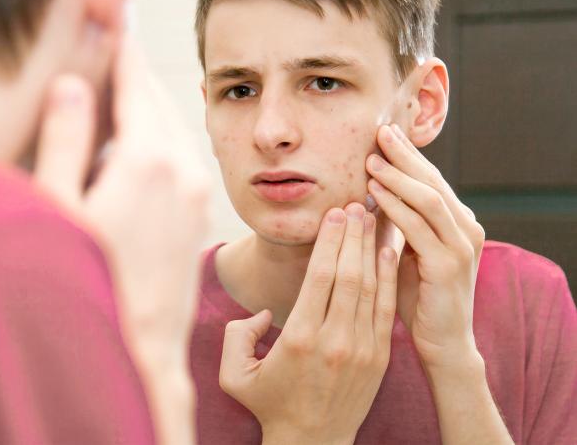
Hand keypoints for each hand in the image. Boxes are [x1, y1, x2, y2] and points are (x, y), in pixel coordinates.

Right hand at [35, 29, 209, 444]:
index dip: (122, 46)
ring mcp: (199, 190)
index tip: (117, 14)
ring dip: (149, 106)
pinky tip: (140, 145)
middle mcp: (184, 167)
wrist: (143, 348)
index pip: (134, 84)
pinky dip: (162, 136)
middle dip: (135, 74)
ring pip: (174, 126)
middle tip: (116, 46)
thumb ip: (67, 141)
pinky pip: (184, 154)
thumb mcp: (60, 210)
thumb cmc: (91, 285)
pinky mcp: (202, 210)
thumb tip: (74, 85)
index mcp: (147, 159)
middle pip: (158, 100)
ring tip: (122, 92)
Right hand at [219, 204, 397, 444]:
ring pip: (371, 287)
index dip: (329, 240)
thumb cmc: (270, 404)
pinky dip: (388, 277)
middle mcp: (335, 340)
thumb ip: (239, 335)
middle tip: (355, 203)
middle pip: (349, 274)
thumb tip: (263, 311)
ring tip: (373, 217)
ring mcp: (362, 348)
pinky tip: (388, 251)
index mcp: (300, 339)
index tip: (334, 213)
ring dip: (372, 248)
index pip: (320, 276)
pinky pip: (386, 307)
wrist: (313, 443)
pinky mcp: (380, 356)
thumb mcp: (235, 375)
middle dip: (353, 234)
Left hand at [366, 124, 484, 370]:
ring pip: (428, 198)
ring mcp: (462, 246)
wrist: (442, 343)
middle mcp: (467, 228)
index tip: (384, 134)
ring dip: (397, 176)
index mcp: (459, 222)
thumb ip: (400, 222)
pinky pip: (418, 226)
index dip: (408, 156)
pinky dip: (395, 205)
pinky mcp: (450, 264)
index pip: (432, 179)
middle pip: (432, 180)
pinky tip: (374, 192)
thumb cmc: (420, 295)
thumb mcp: (409, 250)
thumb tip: (371, 188)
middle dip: (404, 155)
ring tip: (371, 160)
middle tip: (378, 132)